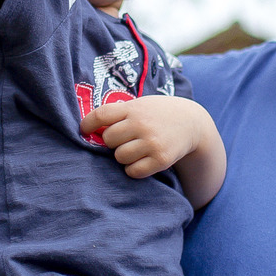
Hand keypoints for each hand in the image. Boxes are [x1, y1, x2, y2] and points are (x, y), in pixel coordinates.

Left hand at [81, 95, 211, 178]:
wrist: (192, 123)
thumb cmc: (159, 114)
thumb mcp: (141, 105)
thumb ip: (120, 114)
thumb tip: (90, 130)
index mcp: (134, 108)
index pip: (101, 115)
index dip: (88, 124)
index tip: (84, 130)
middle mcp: (142, 124)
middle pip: (109, 140)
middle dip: (113, 142)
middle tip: (125, 139)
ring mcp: (152, 142)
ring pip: (120, 157)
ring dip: (123, 156)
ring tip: (135, 149)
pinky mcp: (161, 159)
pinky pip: (133, 171)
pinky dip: (134, 169)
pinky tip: (142, 160)